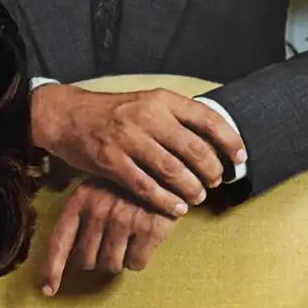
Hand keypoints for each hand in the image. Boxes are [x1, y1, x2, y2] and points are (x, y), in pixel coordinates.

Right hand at [31, 85, 244, 215]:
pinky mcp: (112, 162)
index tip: (240, 157)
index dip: (229, 140)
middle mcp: (147, 117)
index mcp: (161, 100)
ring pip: (173, 171)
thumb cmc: (112, 113)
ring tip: (197, 197)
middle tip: (215, 182)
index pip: (207, 118)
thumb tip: (212, 141)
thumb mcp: (146, 103)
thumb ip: (175, 118)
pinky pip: (146, 187)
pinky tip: (176, 207)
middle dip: (211, 171)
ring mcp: (128, 139)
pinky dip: (165, 201)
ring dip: (191, 189)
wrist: (67, 116)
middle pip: (194, 149)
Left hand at [41, 178, 177, 295]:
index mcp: (81, 200)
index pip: (60, 242)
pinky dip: (138, 259)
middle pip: (87, 261)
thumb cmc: (126, 185)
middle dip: (96, 260)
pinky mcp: (150, 229)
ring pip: (112, 266)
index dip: (51, 269)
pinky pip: (135, 264)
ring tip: (127, 239)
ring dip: (119, 260)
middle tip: (109, 244)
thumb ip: (82, 218)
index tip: (47, 290)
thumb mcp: (97, 190)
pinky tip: (143, 241)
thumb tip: (70, 259)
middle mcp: (99, 210)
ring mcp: (125, 220)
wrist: (166, 169)